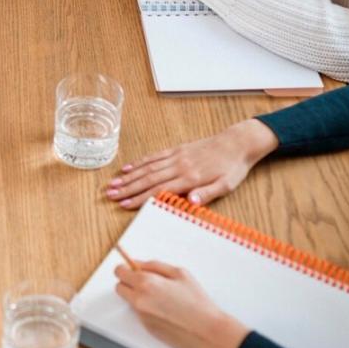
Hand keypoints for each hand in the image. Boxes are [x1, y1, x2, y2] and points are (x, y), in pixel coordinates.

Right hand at [105, 119, 277, 206]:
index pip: (159, 190)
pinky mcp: (177, 149)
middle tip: (110, 195)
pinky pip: (155, 156)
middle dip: (127, 188)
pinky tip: (129, 167)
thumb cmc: (233, 167)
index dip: (140, 198)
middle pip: (148, 178)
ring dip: (129, 176)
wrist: (238, 142)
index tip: (124, 205)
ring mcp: (177, 156)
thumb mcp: (227, 185)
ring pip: (148, 167)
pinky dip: (140, 162)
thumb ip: (207, 193)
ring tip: (113, 183)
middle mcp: (179, 165)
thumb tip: (190, 202)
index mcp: (190, 177)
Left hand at [115, 259, 249, 347]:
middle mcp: (139, 300)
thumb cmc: (197, 303)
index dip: (126, 268)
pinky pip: (140, 312)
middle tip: (147, 282)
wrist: (206, 331)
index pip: (119, 272)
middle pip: (119, 287)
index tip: (132, 268)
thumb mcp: (180, 273)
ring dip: (138, 296)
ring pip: (130, 300)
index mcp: (146, 283)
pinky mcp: (146, 327)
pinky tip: (165, 309)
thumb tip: (138, 264)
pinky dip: (148, 309)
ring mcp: (141, 315)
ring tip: (161, 296)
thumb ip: (154, 265)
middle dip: (129, 282)